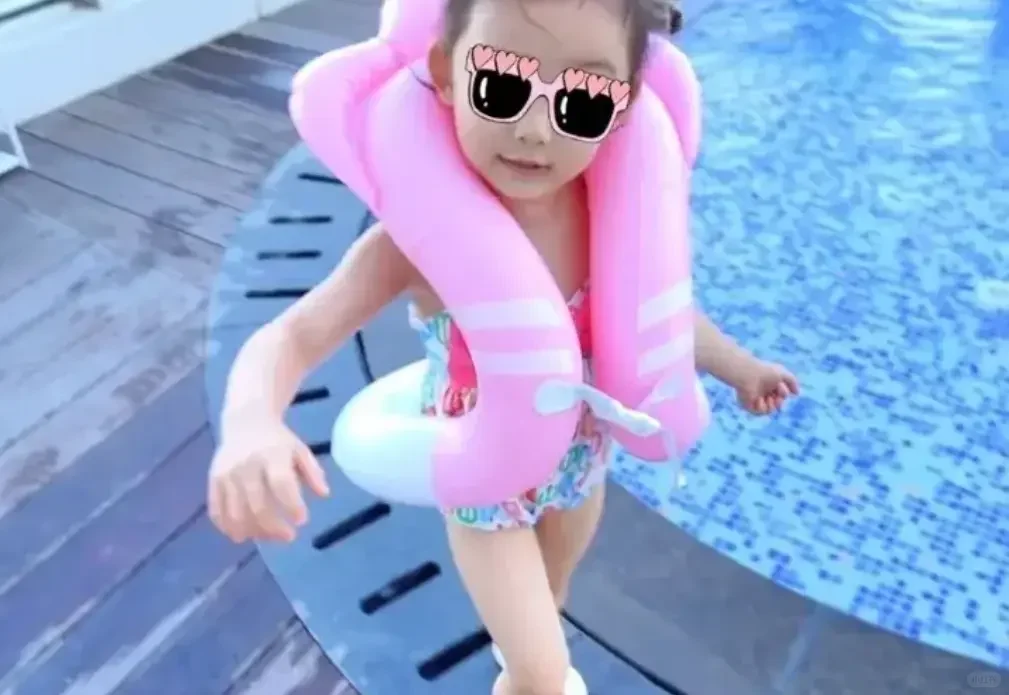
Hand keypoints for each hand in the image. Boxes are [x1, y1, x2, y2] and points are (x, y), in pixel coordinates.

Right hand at [208, 418, 329, 542]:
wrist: (245, 422)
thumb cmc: (278, 441)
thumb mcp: (300, 450)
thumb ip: (313, 472)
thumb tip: (324, 494)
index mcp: (272, 455)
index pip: (281, 484)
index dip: (292, 505)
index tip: (302, 520)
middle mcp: (246, 465)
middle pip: (257, 505)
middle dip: (274, 527)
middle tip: (288, 537)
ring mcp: (227, 474)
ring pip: (236, 514)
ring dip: (253, 532)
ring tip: (268, 537)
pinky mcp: (213, 480)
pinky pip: (217, 511)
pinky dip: (228, 528)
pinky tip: (242, 534)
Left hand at [734, 360, 799, 414]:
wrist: (748, 375)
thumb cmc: (765, 372)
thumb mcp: (783, 374)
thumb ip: (793, 382)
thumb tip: (796, 393)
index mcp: (769, 385)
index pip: (781, 395)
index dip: (783, 392)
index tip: (779, 385)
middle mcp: (762, 392)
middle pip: (777, 405)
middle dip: (779, 402)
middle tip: (776, 397)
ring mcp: (755, 399)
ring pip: (769, 410)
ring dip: (772, 405)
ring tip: (767, 398)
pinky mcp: (748, 405)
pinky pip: (759, 413)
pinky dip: (761, 407)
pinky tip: (759, 399)